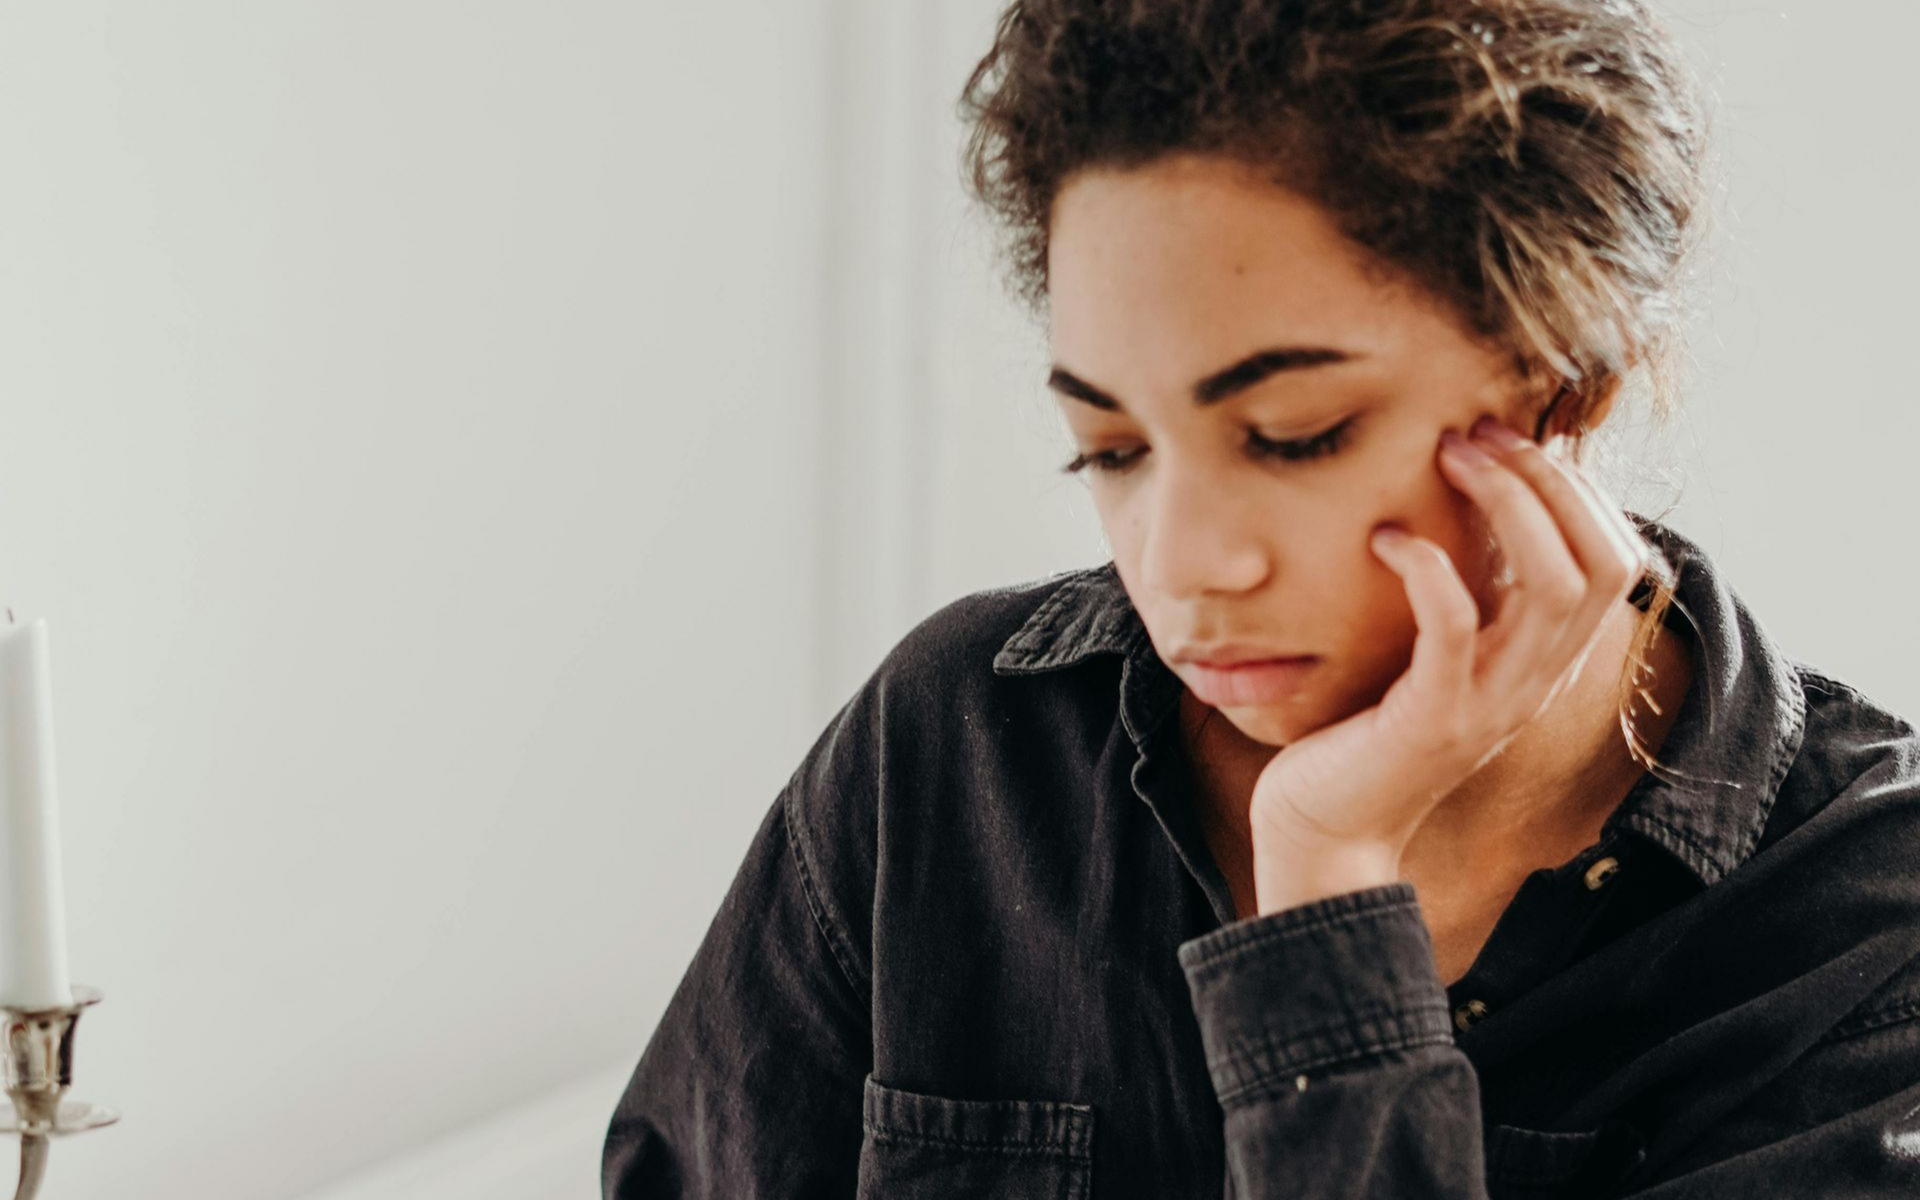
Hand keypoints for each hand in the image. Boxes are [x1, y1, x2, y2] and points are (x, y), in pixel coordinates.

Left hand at [1246, 415, 1650, 913]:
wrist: (1328, 828)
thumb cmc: (1369, 729)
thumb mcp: (1441, 654)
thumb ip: (1475, 597)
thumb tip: (1476, 501)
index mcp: (1546, 658)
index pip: (1615, 556)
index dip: (1578, 486)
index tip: (1512, 436)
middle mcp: (1536, 679)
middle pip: (1600, 559)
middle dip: (1550, 478)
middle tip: (1478, 430)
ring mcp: (1491, 701)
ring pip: (1551, 584)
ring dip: (1506, 503)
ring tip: (1448, 455)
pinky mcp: (1432, 718)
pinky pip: (1454, 626)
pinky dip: (1429, 568)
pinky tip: (1387, 539)